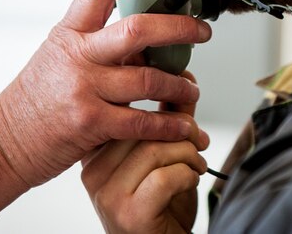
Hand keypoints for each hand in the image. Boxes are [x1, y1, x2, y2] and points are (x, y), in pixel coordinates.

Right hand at [0, 0, 212, 187]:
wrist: (3, 145)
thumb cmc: (35, 100)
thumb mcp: (56, 57)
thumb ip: (93, 43)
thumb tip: (144, 33)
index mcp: (67, 34)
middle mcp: (76, 56)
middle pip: (138, 30)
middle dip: (179, 28)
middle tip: (203, 31)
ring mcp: (83, 89)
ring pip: (148, 78)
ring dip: (179, 84)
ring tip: (192, 87)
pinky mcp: (91, 124)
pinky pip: (142, 120)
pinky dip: (168, 123)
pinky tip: (183, 124)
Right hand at [82, 72, 207, 233]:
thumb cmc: (161, 205)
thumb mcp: (163, 155)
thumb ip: (169, 118)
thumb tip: (183, 78)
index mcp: (95, 153)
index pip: (121, 111)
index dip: (153, 96)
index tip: (179, 94)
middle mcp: (93, 173)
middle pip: (139, 128)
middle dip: (180, 129)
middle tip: (198, 140)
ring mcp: (107, 194)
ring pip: (154, 150)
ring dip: (188, 154)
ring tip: (196, 165)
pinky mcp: (128, 213)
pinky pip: (164, 177)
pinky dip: (187, 175)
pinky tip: (190, 181)